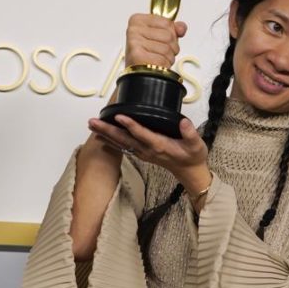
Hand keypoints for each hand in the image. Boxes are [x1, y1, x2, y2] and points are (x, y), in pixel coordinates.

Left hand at [88, 114, 210, 192]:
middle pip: (125, 139)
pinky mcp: (141, 153)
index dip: (130, 125)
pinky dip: (111, 141)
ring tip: (91, 126)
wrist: (189, 171)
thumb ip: (190, 134)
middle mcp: (148, 150)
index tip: (119, 116)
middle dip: (108, 130)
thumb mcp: (197, 145)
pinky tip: (101, 136)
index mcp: (160, 145)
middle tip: (93, 121)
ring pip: (121, 143)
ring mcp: (143, 153)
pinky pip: (123, 147)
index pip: (142, 134)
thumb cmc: (193, 156)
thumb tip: (184, 122)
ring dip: (106, 134)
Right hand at [125, 14, 187, 68]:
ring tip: (158, 59)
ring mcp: (135, 42)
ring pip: (167, 49)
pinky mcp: (137, 55)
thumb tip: (181, 28)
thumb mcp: (159, 36)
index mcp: (138, 20)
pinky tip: (156, 65)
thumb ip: (172, 29)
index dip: (172, 34)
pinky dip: (163, 65)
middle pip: (169, 36)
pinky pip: (162, 60)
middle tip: (160, 52)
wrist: (137, 72)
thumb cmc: (146, 54)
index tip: (162, 40)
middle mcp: (134, 29)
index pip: (167, 22)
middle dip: (172, 47)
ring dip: (168, 58)